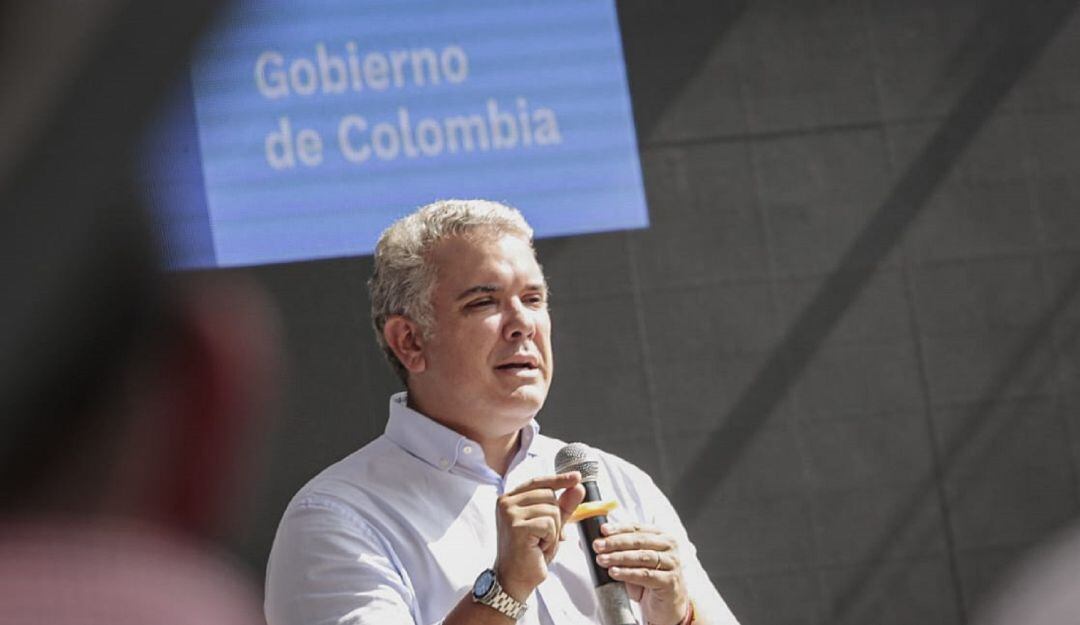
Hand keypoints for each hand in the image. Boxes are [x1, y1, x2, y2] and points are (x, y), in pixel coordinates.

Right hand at [494, 473, 584, 601]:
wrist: (515, 579)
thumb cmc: (530, 552)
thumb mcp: (550, 525)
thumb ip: (563, 506)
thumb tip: (578, 486)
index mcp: (509, 498)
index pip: (538, 482)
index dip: (559, 480)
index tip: (577, 477)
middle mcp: (505, 502)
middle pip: (549, 495)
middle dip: (556, 517)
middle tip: (543, 536)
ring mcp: (509, 513)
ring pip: (552, 510)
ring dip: (553, 530)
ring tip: (539, 543)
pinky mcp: (517, 526)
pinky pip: (549, 523)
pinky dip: (550, 538)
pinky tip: (538, 548)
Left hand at [593, 522, 689, 624]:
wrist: (666, 604)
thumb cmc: (648, 579)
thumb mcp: (631, 562)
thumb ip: (615, 551)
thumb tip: (587, 543)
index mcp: (659, 535)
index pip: (636, 527)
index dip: (618, 528)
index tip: (602, 530)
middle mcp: (668, 546)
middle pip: (639, 540)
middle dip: (615, 542)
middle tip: (598, 545)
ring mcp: (672, 563)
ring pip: (642, 556)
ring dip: (619, 557)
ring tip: (602, 559)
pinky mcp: (670, 581)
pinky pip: (646, 575)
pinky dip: (628, 573)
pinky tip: (615, 572)